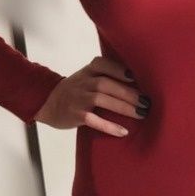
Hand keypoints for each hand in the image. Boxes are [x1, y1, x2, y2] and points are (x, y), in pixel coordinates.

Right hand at [34, 56, 149, 134]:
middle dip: (128, 93)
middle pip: (107, 84)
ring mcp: (78, 98)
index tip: (134, 76)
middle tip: (146, 102)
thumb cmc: (75, 90)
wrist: (48, 103)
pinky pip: (94, 120)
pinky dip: (109, 126)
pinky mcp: (76, 115)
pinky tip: (123, 131)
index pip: (103, 64)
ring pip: (102, 100)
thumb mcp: (86, 76)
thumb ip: (105, 75)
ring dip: (124, 107)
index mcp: (88, 71)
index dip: (118, 69)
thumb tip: (138, 83)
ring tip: (141, 113)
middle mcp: (83, 82)